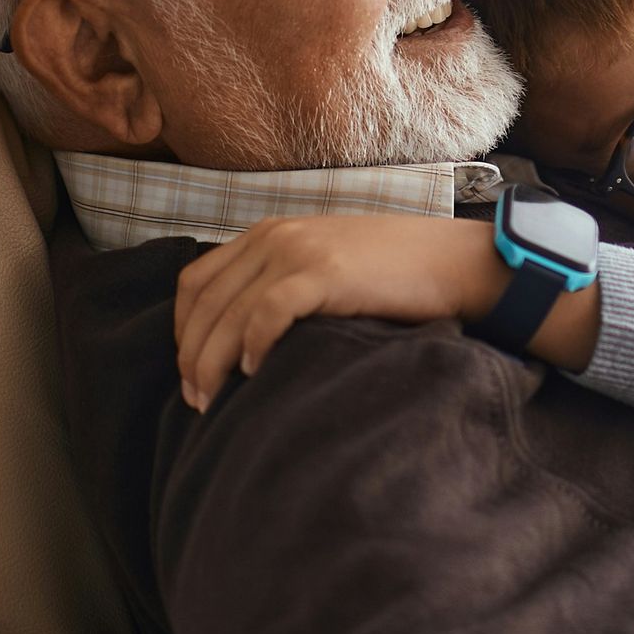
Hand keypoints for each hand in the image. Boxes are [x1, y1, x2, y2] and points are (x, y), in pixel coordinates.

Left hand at [173, 214, 498, 411]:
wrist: (451, 260)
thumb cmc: (392, 274)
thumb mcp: (324, 265)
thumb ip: (282, 282)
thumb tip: (242, 339)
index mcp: (268, 233)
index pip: (195, 282)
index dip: (182, 330)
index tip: (190, 371)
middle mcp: (274, 236)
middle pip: (204, 302)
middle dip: (190, 356)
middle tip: (195, 400)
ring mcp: (298, 251)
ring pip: (228, 313)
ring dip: (212, 362)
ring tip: (213, 400)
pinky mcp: (324, 272)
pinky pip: (268, 313)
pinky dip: (253, 346)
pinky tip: (255, 373)